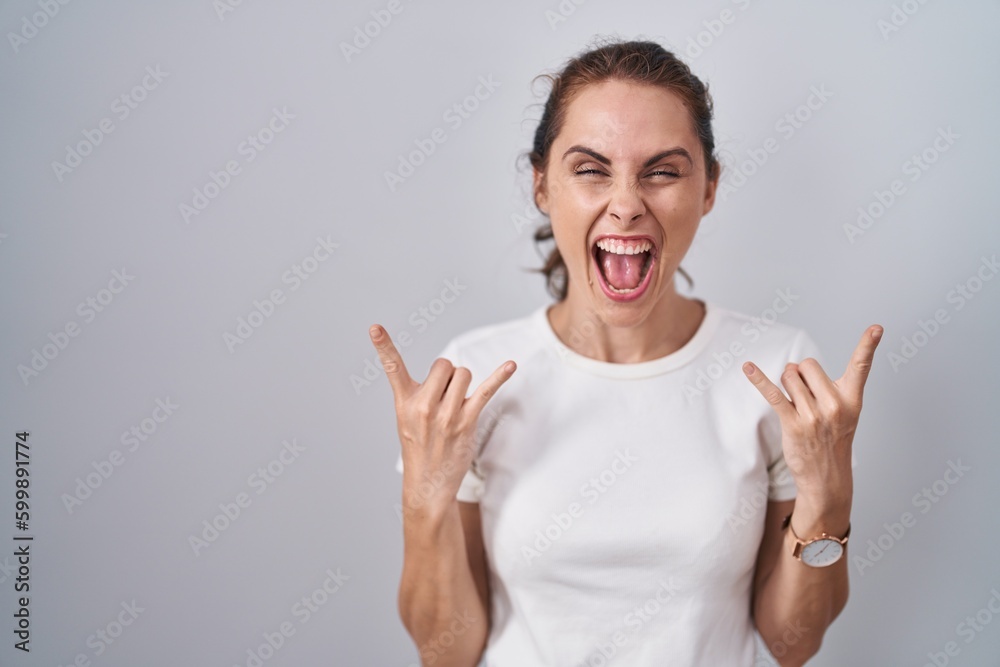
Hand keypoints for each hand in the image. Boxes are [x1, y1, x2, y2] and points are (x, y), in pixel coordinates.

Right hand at [369, 324, 515, 514]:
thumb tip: (450, 370)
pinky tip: (510, 365)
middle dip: (448, 375)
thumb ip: (422, 392)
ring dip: (463, 385)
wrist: (428, 485)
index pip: (392, 368)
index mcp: (404, 402)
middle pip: (444, 364)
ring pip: (462, 373)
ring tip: (455, 407)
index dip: (383, 346)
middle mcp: (422, 406)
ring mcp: (445, 415)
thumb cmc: (420, 446)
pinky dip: (499, 376)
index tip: (375, 327)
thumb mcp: (406, 419)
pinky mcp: (466, 422)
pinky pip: (485, 391)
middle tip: (444, 398)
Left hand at [741, 325, 882, 506]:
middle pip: (807, 365)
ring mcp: (814, 415)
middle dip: (801, 374)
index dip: (868, 345)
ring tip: (797, 407)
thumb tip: (793, 367)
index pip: (861, 367)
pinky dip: (758, 379)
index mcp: (852, 399)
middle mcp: (835, 405)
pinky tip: (747, 368)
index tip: (877, 327)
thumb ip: (825, 386)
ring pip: (789, 376)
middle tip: (807, 398)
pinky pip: (773, 393)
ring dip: (787, 385)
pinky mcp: (793, 423)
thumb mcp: (843, 413)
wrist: (827, 478)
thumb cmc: (833, 439)